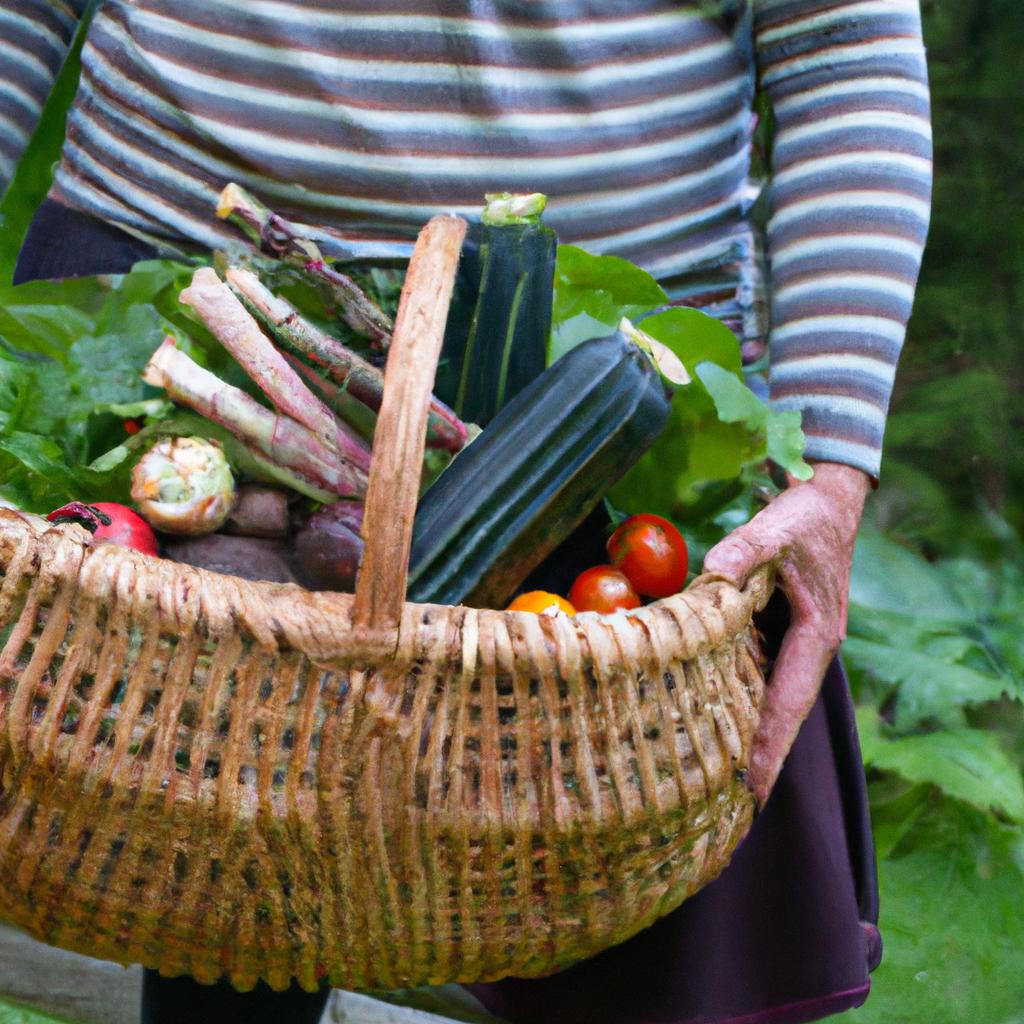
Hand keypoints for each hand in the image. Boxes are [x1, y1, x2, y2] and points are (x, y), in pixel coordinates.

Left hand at [703, 462, 869, 804]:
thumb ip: (743, 550)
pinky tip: (704, 711)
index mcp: (817, 636)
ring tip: (709, 773)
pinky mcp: (778, 630)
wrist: (826, 501)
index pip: (789, 702)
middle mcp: (809, 648)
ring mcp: (794, 642)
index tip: (752, 789)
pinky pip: (755, 669)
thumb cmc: (806, 517)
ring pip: (766, 694)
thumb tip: (711, 578)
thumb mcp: (776, 528)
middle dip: (756, 756)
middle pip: (778, 711)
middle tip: (724, 804)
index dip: (769, 746)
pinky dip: (734, 693)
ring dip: (743, 729)